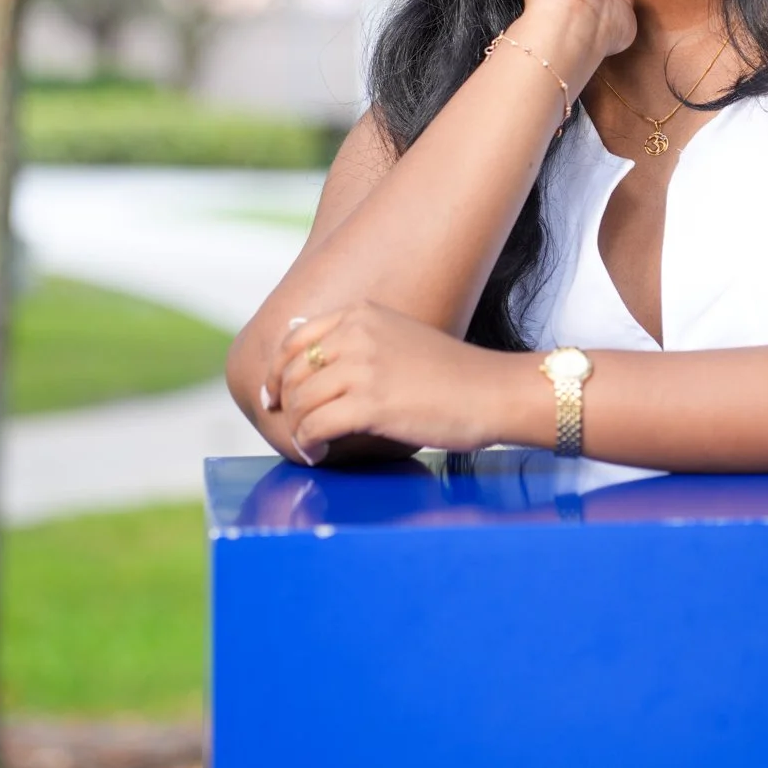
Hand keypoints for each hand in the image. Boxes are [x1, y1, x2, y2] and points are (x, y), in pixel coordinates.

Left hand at [267, 303, 514, 463]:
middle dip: (286, 406)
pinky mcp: (370, 403)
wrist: (493, 391)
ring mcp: (362, 367)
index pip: (295, 340)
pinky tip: (320, 453)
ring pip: (299, 402)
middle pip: (293, 373)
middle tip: (295, 429)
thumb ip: (358, 345)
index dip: (277, 372)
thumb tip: (313, 369)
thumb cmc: (453, 375)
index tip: (274, 395)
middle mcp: (356, 334)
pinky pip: (315, 426)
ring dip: (298, 429)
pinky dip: (309, 444)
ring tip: (312, 445)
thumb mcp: (398, 340)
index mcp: (361, 314)